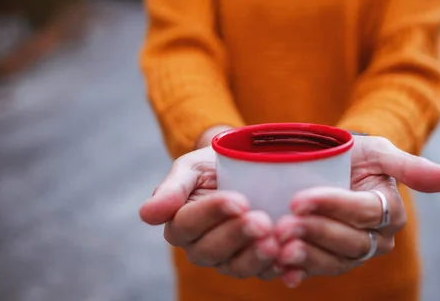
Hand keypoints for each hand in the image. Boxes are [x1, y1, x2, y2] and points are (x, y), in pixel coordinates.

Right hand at [139, 146, 280, 279]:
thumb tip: (147, 214)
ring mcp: (229, 259)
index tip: (237, 200)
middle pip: (212, 250)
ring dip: (256, 257)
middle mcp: (201, 247)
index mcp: (181, 224)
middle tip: (261, 221)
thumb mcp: (191, 168)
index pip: (189, 224)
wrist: (246, 168)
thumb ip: (172, 189)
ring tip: (274, 241)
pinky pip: (266, 273)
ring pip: (237, 267)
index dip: (212, 213)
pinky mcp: (256, 265)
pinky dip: (280, 270)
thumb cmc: (213, 166)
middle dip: (237, 236)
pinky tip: (293, 264)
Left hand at [273, 136, 439, 287]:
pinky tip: (282, 269)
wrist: (326, 165)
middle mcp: (376, 239)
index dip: (334, 207)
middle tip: (284, 224)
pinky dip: (299, 272)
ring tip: (278, 246)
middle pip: (350, 242)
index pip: (365, 213)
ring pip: (335, 262)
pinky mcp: (328, 261)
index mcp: (390, 212)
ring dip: (306, 256)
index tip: (301, 198)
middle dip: (316, 232)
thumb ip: (408, 166)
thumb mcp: (378, 152)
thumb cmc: (354, 155)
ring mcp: (351, 253)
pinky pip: (317, 272)